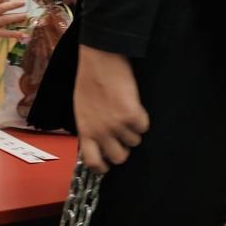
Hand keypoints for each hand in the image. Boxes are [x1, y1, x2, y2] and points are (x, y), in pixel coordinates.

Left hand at [74, 45, 149, 173]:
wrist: (99, 58)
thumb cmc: (89, 78)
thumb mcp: (82, 107)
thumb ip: (90, 126)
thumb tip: (99, 140)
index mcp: (85, 129)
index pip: (92, 162)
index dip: (102, 167)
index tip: (107, 165)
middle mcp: (100, 131)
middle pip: (119, 158)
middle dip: (124, 148)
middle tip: (123, 135)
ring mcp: (116, 125)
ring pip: (134, 141)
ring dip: (134, 130)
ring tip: (127, 112)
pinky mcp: (132, 115)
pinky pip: (144, 127)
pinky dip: (142, 118)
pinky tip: (134, 105)